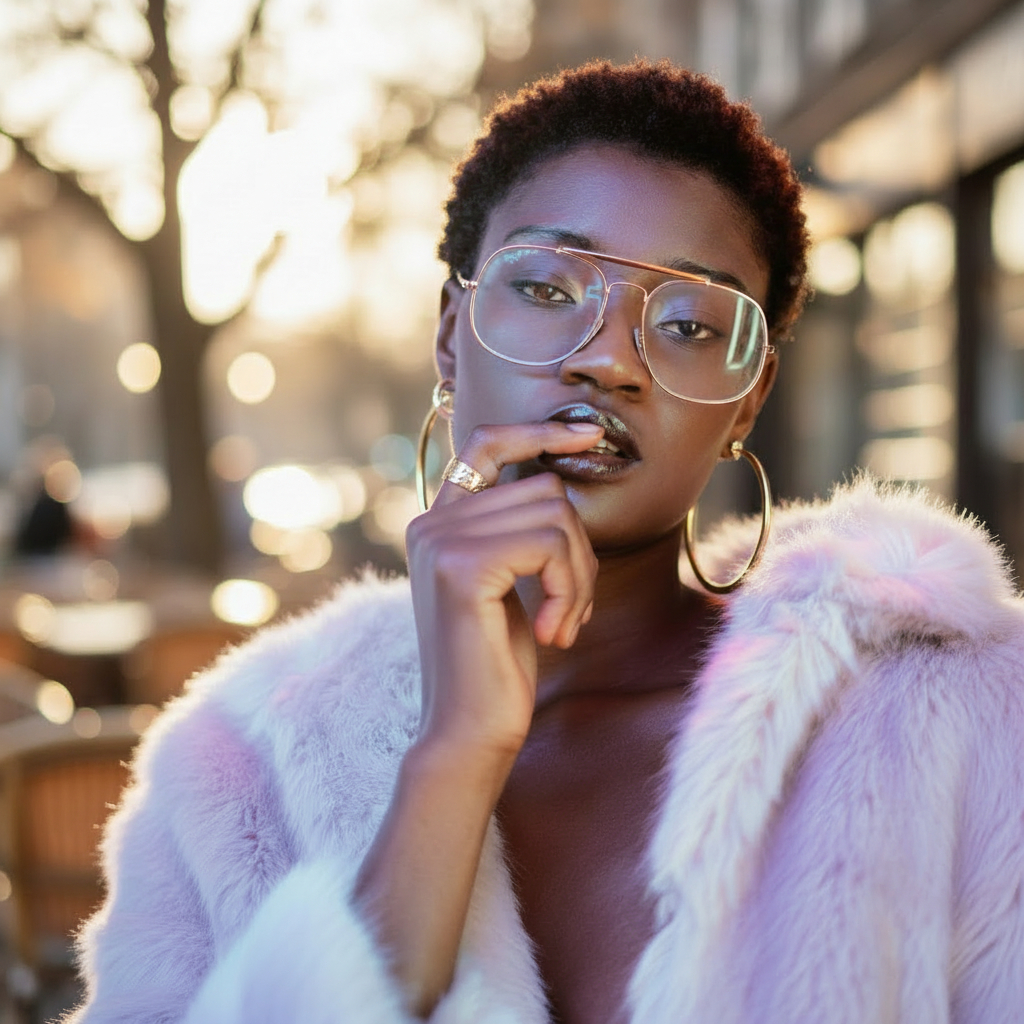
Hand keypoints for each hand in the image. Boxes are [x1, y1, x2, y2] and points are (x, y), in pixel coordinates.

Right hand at [406, 420, 603, 756]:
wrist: (468, 732)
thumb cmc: (498, 663)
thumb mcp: (510, 583)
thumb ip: (519, 530)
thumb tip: (561, 477)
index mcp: (438, 523)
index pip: (485, 444)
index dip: (536, 431)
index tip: (586, 435)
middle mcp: (430, 523)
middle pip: (545, 489)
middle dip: (579, 551)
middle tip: (571, 609)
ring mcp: (440, 540)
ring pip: (556, 515)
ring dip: (579, 576)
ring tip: (562, 623)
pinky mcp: (460, 566)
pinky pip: (551, 545)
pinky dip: (570, 590)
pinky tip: (553, 633)